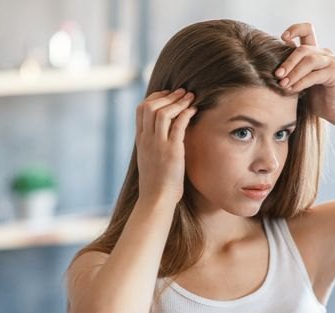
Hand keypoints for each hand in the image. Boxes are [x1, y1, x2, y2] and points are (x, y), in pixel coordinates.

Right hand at [135, 89, 196, 205]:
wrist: (156, 199)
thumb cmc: (156, 183)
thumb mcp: (149, 159)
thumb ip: (152, 145)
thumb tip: (161, 135)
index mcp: (140, 140)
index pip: (141, 109)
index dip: (154, 97)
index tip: (167, 95)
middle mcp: (147, 139)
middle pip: (150, 106)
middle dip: (167, 95)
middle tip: (182, 92)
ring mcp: (158, 144)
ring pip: (163, 112)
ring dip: (178, 101)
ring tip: (190, 97)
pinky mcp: (172, 151)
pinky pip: (178, 125)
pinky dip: (186, 114)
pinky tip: (194, 110)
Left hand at [276, 23, 334, 125]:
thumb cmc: (317, 98)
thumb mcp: (299, 82)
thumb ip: (291, 73)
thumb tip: (270, 70)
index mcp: (315, 52)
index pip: (307, 30)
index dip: (295, 30)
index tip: (282, 38)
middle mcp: (324, 54)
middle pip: (303, 48)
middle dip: (288, 62)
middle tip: (277, 75)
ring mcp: (331, 62)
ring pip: (309, 60)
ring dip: (293, 72)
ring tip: (283, 84)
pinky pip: (315, 75)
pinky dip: (302, 82)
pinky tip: (293, 90)